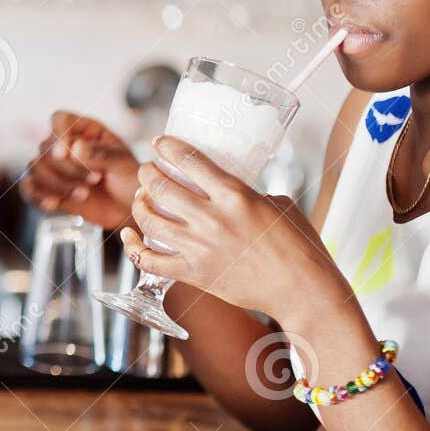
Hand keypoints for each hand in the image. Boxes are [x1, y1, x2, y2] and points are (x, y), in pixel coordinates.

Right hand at [20, 111, 141, 230]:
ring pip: (35, 167)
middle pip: (46, 147)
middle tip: (94, 180)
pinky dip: (37, 197)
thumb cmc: (130, 179)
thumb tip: (75, 147)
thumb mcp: (123, 163)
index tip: (65, 153)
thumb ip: (101, 154)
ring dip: (57, 184)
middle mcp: (65, 145)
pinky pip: (30, 189)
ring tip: (83, 194)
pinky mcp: (49, 189)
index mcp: (84, 130)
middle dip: (67, 168)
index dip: (58, 134)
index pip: (60, 120)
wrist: (129, 209)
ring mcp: (55, 168)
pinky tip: (54, 204)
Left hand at [119, 135, 347, 320]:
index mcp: (235, 196)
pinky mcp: (194, 274)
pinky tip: (129, 236)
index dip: (168, 148)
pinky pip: (150, 260)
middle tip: (147, 170)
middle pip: (161, 188)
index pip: (189, 161)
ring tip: (140, 197)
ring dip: (138, 204)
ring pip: (150, 220)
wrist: (301, 288)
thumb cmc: (297, 245)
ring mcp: (200, 248)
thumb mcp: (277, 204)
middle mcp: (212, 219)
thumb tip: (227, 191)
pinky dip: (133, 246)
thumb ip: (247, 194)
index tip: (159, 143)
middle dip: (147, 174)